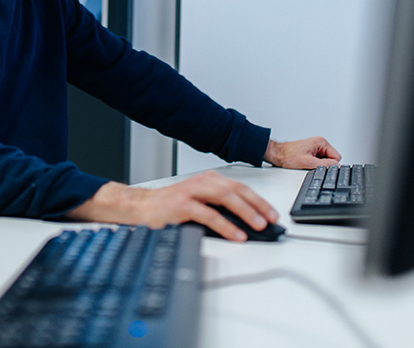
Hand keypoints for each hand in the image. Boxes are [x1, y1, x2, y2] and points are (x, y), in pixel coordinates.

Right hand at [64, 170, 277, 241]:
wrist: (140, 207)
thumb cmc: (170, 207)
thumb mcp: (198, 203)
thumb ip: (218, 208)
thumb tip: (246, 222)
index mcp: (208, 179)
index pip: (240, 187)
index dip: (258, 200)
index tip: (272, 212)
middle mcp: (201, 182)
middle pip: (236, 190)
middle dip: (257, 205)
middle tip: (271, 218)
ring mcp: (191, 192)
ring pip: (225, 198)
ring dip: (245, 212)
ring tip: (259, 225)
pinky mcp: (182, 205)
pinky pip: (209, 215)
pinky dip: (226, 225)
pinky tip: (236, 234)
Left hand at [264, 137, 340, 168]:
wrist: (277, 154)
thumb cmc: (288, 156)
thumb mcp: (308, 163)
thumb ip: (324, 165)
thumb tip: (336, 166)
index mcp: (321, 142)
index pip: (336, 157)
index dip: (329, 165)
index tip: (319, 166)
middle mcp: (320, 143)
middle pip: (331, 159)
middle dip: (323, 164)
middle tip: (310, 164)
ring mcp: (315, 147)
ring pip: (325, 161)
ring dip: (317, 164)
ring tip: (306, 163)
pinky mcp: (311, 151)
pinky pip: (319, 160)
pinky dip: (313, 164)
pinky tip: (305, 162)